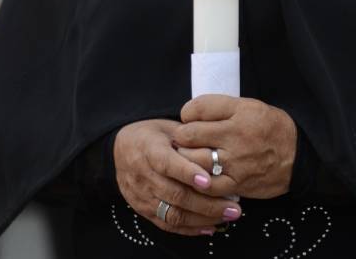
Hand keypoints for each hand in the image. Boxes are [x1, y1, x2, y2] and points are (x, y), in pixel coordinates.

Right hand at [113, 119, 240, 236]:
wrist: (121, 149)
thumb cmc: (154, 136)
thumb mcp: (169, 127)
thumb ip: (192, 138)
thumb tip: (219, 151)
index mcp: (149, 149)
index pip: (167, 163)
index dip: (187, 173)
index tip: (208, 181)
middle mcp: (143, 175)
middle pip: (175, 194)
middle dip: (206, 203)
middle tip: (233, 205)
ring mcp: (142, 196)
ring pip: (173, 213)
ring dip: (203, 217)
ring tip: (228, 215)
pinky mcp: (143, 210)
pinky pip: (167, 224)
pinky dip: (190, 228)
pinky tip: (211, 227)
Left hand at [174, 95, 296, 200]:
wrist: (298, 157)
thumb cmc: (272, 129)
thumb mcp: (251, 106)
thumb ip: (221, 108)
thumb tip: (189, 114)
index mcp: (241, 111)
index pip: (198, 107)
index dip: (187, 113)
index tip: (190, 119)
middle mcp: (237, 135)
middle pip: (189, 135)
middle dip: (181, 137)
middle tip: (184, 140)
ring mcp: (236, 162)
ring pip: (192, 160)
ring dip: (185, 159)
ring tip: (188, 157)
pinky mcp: (236, 184)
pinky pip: (205, 185)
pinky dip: (197, 181)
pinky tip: (198, 175)